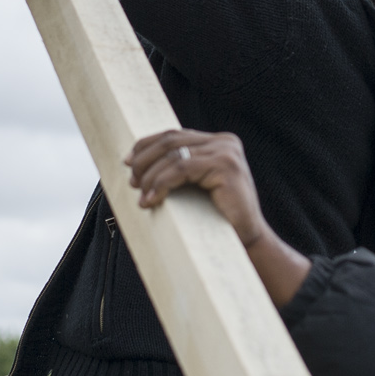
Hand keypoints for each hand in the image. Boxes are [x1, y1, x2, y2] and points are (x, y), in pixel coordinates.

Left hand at [125, 129, 311, 306]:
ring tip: (142, 196)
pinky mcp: (226, 166)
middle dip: (145, 160)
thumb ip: (179, 170)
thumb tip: (136, 163)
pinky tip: (151, 200)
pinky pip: (182, 169)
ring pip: (174, 154)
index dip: (147, 145)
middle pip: (171, 140)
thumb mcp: (196, 186)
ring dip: (151, 176)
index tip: (128, 162)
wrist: (246, 241)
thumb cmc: (216, 219)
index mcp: (218, 142)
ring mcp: (227, 152)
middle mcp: (225, 142)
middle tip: (133, 182)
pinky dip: (162, 183)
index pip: (174, 134)